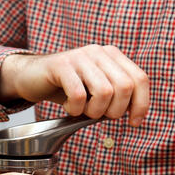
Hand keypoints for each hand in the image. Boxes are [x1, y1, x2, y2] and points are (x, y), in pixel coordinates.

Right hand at [0, 45, 148, 126]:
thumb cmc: (67, 88)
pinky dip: (74, 109)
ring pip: (104, 92)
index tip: (134, 122)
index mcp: (113, 56)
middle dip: (114, 112)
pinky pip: (78, 95)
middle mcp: (99, 52)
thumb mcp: (96, 90)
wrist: (32, 77)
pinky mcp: (61, 65)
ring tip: (82, 110)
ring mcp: (80, 56)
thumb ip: (117, 96)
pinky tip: (67, 107)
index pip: (140, 79)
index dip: (141, 105)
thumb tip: (136, 116)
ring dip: (93, 111)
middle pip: (124, 87)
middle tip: (97, 115)